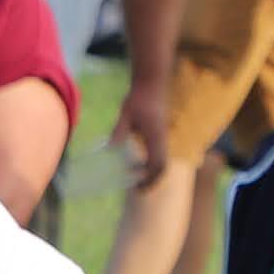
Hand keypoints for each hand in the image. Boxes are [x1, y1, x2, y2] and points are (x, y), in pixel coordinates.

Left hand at [109, 72, 172, 190]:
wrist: (151, 84)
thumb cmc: (138, 98)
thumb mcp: (125, 115)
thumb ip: (119, 131)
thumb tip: (110, 149)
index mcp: (155, 136)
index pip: (157, 163)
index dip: (149, 178)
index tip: (138, 187)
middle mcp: (161, 138)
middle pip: (163, 166)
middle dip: (153, 179)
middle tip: (138, 189)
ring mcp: (162, 135)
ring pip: (162, 160)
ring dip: (152, 172)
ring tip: (136, 179)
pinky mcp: (159, 132)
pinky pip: (159, 152)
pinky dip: (151, 162)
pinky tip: (136, 164)